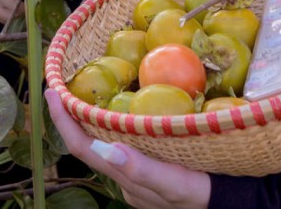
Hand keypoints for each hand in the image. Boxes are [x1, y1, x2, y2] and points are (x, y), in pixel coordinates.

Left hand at [45, 89, 210, 208]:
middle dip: (74, 116)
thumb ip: (140, 169)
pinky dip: (118, 126)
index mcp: (125, 178)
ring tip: (90, 89)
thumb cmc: (202, 192)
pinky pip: (127, 144)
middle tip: (67, 84)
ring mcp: (137, 177)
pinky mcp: (151, 171)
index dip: (62, 120)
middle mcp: (126, 179)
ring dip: (94, 120)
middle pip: (90, 144)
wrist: (229, 202)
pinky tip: (126, 109)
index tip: (51, 91)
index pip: (83, 148)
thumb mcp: (174, 183)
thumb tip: (105, 149)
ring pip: (107, 144)